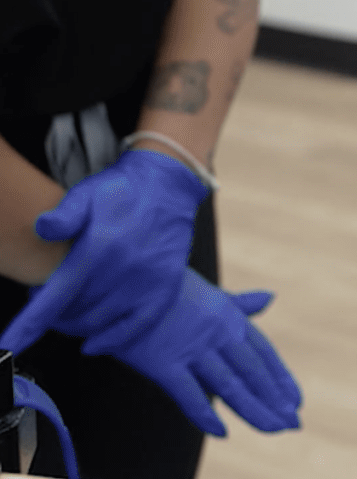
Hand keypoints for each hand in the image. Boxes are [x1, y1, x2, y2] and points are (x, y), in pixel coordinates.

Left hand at [0, 149, 207, 356]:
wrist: (167, 184)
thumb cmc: (122, 190)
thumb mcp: (86, 193)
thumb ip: (64, 214)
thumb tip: (42, 227)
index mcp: (99, 247)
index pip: (55, 297)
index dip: (29, 325)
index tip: (10, 345)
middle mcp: (123, 268)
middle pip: (73, 312)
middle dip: (52, 314)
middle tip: (48, 301)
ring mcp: (146, 280)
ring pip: (98, 322)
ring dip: (75, 324)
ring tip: (68, 311)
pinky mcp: (165, 286)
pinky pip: (135, 326)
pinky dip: (111, 340)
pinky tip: (93, 343)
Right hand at [108, 269, 301, 435]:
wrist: (122, 276)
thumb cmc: (165, 285)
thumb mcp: (208, 292)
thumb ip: (239, 303)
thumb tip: (270, 297)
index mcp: (229, 317)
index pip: (263, 353)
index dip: (281, 378)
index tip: (296, 401)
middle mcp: (217, 332)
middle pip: (252, 372)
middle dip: (274, 399)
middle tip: (293, 424)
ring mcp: (191, 346)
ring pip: (230, 384)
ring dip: (253, 409)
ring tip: (273, 428)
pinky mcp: (163, 361)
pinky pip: (188, 392)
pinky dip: (204, 413)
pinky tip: (221, 432)